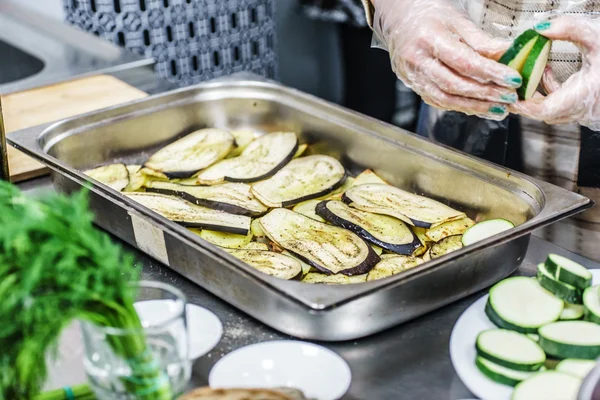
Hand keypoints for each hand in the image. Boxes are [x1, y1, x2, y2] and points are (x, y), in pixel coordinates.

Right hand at [371, 0, 520, 119]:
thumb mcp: (457, 19)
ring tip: (499, 108)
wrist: (400, 20)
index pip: (463, 61)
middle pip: (454, 85)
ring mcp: (413, 76)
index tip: (513, 79)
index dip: (490, 73)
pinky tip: (480, 107)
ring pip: (446, 99)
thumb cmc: (430, 16)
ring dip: (475, 107)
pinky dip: (462, 106)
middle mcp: (417, 61)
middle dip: (485, 94)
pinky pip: (439, 102)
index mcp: (428, 38)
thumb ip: (481, 40)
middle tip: (510, 97)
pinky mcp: (414, 86)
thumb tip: (509, 54)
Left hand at [510, 17, 599, 129]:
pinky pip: (561, 105)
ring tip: (526, 71)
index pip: (542, 111)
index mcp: (586, 97)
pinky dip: (549, 91)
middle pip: (543, 112)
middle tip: (509, 80)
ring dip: (536, 93)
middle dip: (524, 97)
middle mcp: (586, 110)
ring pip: (551, 110)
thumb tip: (541, 28)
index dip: (521, 103)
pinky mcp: (589, 107)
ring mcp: (588, 112)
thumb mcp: (598, 36)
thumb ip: (569, 28)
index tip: (508, 89)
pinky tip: (546, 70)